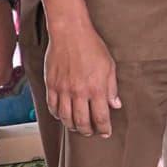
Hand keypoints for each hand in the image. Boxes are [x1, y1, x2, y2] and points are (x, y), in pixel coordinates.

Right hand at [45, 19, 121, 138]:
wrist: (70, 33)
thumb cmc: (92, 47)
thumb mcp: (109, 66)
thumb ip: (112, 88)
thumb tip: (115, 105)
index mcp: (96, 88)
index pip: (101, 117)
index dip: (104, 129)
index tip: (106, 132)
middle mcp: (79, 92)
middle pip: (82, 121)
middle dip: (88, 131)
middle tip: (91, 133)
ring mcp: (63, 89)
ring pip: (66, 117)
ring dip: (72, 126)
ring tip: (77, 127)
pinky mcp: (51, 84)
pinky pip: (52, 106)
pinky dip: (58, 115)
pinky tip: (63, 116)